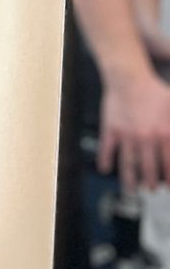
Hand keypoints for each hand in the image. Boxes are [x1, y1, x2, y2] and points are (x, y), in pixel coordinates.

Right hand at [98, 66, 169, 195]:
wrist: (129, 77)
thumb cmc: (154, 89)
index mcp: (164, 134)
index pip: (168, 164)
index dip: (169, 177)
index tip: (168, 185)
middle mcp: (145, 139)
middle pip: (149, 168)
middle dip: (151, 182)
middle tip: (152, 189)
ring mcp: (127, 135)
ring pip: (128, 164)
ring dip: (130, 180)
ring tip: (131, 191)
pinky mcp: (111, 129)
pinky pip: (108, 149)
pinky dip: (105, 160)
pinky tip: (104, 169)